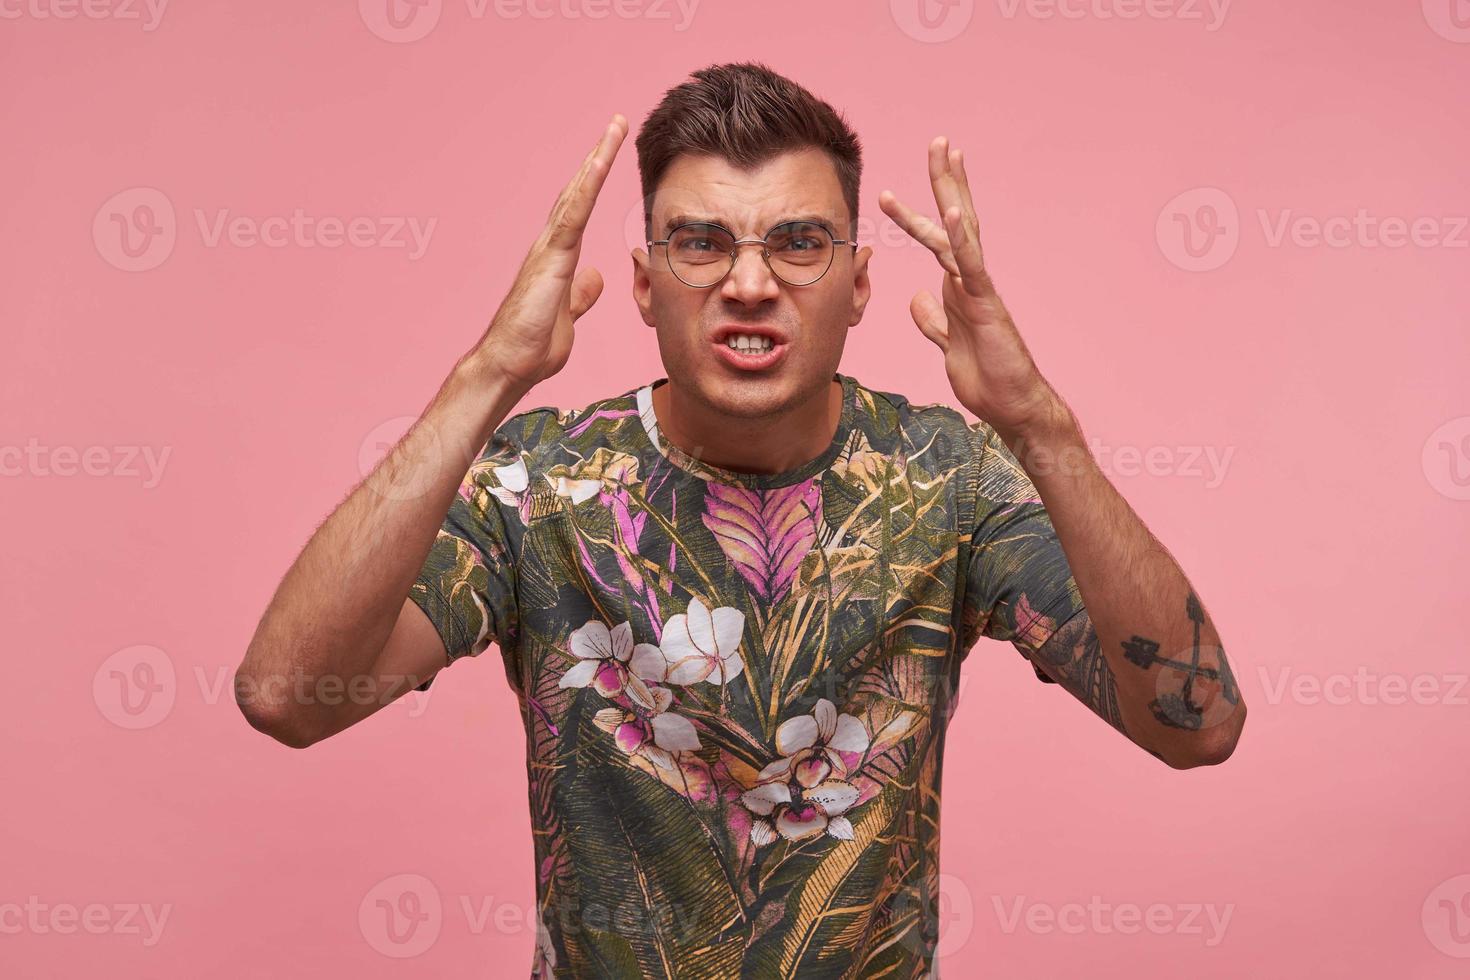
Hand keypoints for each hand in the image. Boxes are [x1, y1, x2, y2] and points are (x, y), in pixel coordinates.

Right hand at [472, 114, 627, 391]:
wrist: (509, 364)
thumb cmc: (533, 346)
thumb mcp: (569, 315)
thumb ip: (581, 294)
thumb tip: (595, 277)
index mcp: (558, 257)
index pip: (580, 209)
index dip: (595, 181)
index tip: (610, 154)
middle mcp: (550, 245)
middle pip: (577, 191)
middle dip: (597, 156)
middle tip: (616, 123)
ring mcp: (548, 248)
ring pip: (576, 193)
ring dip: (596, 159)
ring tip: (614, 127)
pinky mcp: (550, 258)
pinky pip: (573, 215)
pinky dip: (587, 187)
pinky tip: (600, 163)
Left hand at [879, 137, 1061, 442]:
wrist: (1013, 406)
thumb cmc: (986, 377)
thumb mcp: (945, 344)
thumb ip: (931, 320)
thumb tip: (915, 298)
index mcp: (958, 286)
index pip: (941, 238)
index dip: (927, 208)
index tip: (917, 178)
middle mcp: (969, 279)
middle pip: (956, 219)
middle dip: (945, 180)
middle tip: (939, 140)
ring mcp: (978, 289)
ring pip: (961, 231)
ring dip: (951, 191)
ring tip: (945, 153)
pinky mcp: (985, 305)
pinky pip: (970, 266)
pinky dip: (962, 238)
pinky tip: (954, 210)